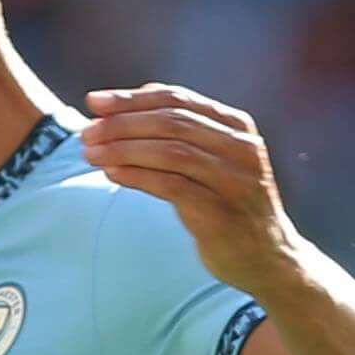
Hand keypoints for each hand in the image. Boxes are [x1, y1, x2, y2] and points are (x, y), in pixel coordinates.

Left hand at [75, 85, 302, 298]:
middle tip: (85, 131)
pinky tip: (111, 173)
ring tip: (90, 153)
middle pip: (171, 122)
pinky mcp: (221, 213)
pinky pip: (171, 186)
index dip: (130, 98)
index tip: (93, 102)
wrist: (269, 258)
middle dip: (121, 123)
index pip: (177, 99)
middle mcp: (240, 147)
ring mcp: (234, 180)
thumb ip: (184, 130)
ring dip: (123, 149)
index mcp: (237, 126)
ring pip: (170, 151)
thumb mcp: (214, 158)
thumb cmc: (230, 204)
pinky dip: (137, 176)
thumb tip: (135, 96)